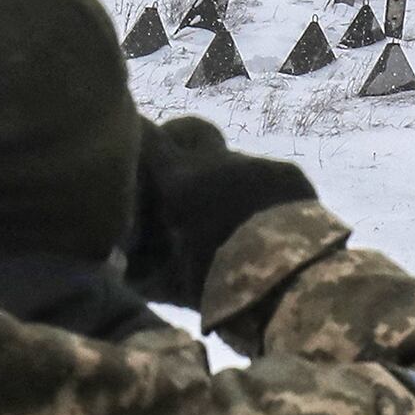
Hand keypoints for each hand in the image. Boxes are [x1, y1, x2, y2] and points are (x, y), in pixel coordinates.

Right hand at [122, 117, 316, 310]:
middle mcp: (218, 162)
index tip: (131, 136)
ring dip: (224, 180)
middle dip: (180, 141)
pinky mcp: (289, 175)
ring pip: (230, 160)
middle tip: (177, 170)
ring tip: (230, 215)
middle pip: (191, 130)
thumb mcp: (176, 284)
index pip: (148, 138)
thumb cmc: (226, 283)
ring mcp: (258, 164)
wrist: (295, 282)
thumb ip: (145, 272)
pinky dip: (258, 195)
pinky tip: (264, 223)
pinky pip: (265, 175)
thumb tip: (120, 270)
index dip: (136, 134)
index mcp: (183, 183)